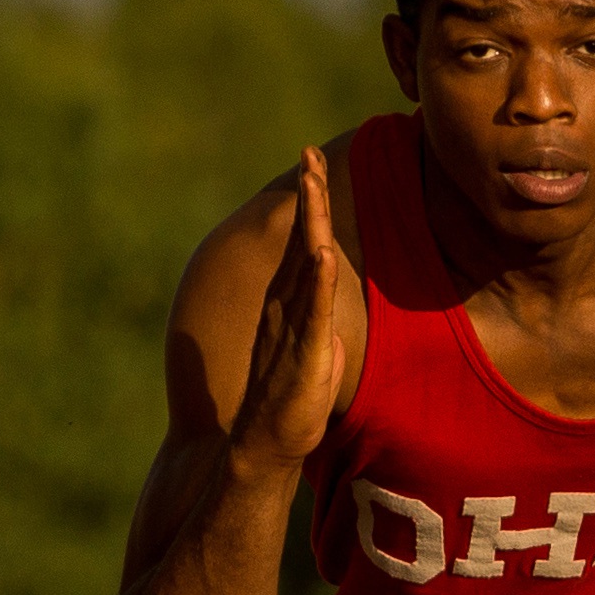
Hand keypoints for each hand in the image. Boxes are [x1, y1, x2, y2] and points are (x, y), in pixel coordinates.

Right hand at [225, 148, 361, 474]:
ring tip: (313, 182)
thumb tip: (328, 321)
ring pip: (306, 259)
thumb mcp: (313, 352)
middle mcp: (287, 303)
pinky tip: (323, 249)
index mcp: (291, 302)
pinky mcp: (304, 346)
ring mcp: (294, 321)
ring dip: (311, 220)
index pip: (304, 244)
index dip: (311, 208)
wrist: (266, 442)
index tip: (313, 169)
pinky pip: (314, 304)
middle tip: (307, 152)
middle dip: (306, 195)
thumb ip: (318, 329)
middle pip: (300, 238)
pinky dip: (319, 275)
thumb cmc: (292, 402)